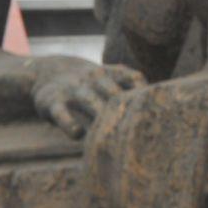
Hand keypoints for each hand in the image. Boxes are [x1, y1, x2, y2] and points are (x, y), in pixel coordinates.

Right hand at [30, 54, 145, 137]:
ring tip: (111, 135)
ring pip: (89, 100)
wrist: (47, 72)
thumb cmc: (90, 84)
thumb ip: (131, 91)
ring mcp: (73, 90)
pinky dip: (70, 124)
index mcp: (111, 73)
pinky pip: (61, 113)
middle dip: (125, 108)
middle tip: (137, 131)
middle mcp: (94, 78)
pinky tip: (79, 135)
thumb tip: (160, 114)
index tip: (156, 112)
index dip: (145, 94)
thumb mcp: (110, 79)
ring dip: (101, 115)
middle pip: (113, 92)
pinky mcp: (51, 102)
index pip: (133, 78)